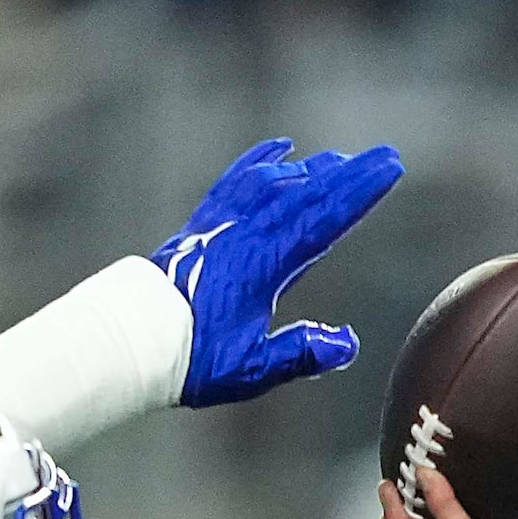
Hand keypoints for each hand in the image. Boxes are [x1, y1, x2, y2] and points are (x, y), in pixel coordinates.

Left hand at [149, 138, 403, 406]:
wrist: (128, 340)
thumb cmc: (190, 358)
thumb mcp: (251, 368)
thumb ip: (299, 354)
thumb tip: (345, 343)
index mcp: (263, 265)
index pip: (321, 220)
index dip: (359, 194)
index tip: (389, 171)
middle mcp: (245, 235)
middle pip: (306, 194)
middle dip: (350, 174)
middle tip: (386, 154)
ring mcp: (222, 225)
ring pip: (274, 182)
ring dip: (312, 169)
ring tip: (343, 159)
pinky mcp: (204, 225)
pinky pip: (236, 182)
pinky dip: (260, 162)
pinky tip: (281, 150)